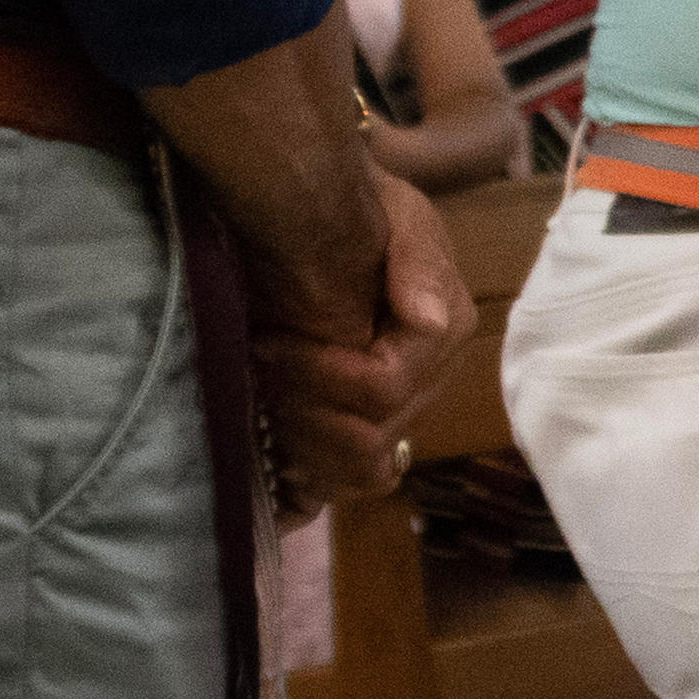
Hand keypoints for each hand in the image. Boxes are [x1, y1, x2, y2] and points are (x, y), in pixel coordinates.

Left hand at [254, 172, 468, 508]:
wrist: (330, 220)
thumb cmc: (363, 214)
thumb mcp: (398, 214)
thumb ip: (417, 263)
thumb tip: (428, 318)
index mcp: (444, 333)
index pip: (382, 388)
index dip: (318, 374)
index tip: (266, 339)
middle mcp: (429, 383)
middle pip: (367, 437)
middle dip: (300, 408)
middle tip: (254, 371)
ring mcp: (401, 414)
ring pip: (362, 471)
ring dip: (304, 444)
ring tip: (262, 403)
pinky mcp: (370, 433)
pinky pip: (349, 482)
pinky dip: (312, 484)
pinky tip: (274, 466)